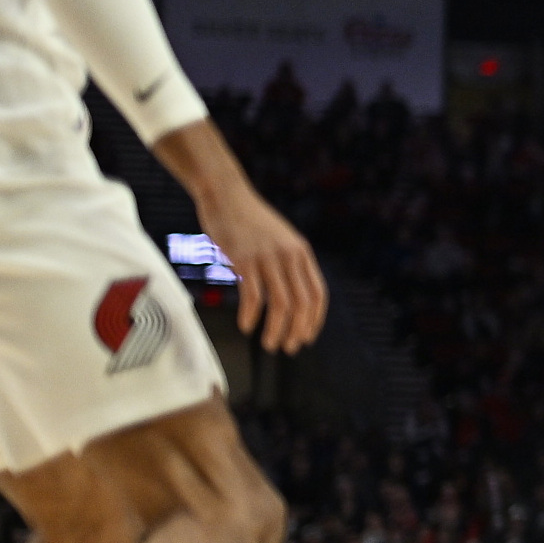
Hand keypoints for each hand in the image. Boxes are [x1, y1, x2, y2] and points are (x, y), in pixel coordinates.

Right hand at [197, 177, 328, 352]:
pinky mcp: (244, 258)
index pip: (318, 294)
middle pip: (302, 303)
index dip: (314, 320)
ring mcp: (268, 257)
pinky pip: (253, 295)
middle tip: (288, 348)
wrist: (226, 194)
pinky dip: (251, 315)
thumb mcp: (278, 240)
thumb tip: (287, 294)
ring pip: (281, 303)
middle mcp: (289, 256)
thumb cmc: (249, 221)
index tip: (307, 337)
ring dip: (276, 329)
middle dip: (298, 330)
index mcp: (301, 253)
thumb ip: (286, 263)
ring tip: (270, 344)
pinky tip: (247, 326)